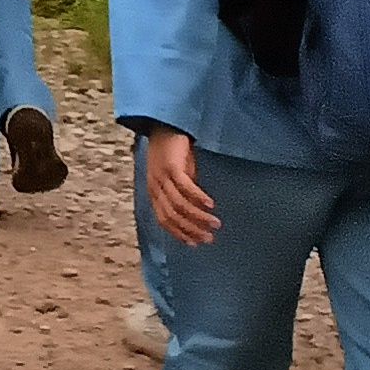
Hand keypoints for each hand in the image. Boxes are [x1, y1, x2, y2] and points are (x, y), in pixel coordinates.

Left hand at [143, 130, 216, 246]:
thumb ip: (182, 192)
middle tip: (209, 239)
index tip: (195, 244)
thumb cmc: (173, 152)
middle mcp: (155, 187)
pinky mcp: (171, 166)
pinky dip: (198, 198)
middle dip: (191, 230)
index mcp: (154, 191)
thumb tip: (197, 209)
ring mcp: (162, 177)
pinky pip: (185, 187)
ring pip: (179, 205)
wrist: (165, 125)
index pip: (164, 220)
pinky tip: (210, 205)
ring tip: (215, 224)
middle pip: (172, 216)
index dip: (179, 233)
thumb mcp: (176, 175)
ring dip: (198, 217)